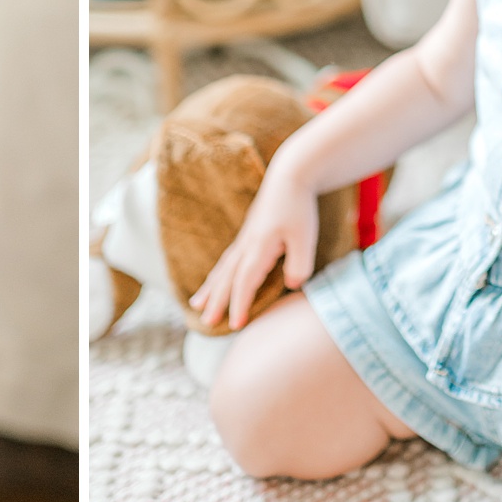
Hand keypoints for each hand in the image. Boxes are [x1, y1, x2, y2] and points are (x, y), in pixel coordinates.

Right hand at [189, 163, 319, 331]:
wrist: (290, 176)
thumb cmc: (299, 206)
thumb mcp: (305, 237)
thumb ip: (299, 264)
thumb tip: (291, 284)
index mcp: (259, 247)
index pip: (245, 281)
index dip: (239, 304)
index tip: (234, 325)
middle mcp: (246, 245)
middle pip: (227, 278)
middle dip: (216, 302)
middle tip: (205, 322)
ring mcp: (244, 240)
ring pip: (222, 269)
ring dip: (209, 289)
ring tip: (195, 305)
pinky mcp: (247, 236)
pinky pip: (226, 261)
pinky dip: (217, 275)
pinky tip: (214, 282)